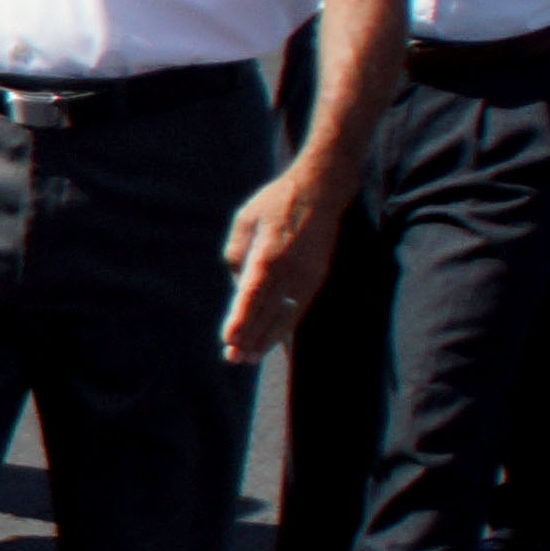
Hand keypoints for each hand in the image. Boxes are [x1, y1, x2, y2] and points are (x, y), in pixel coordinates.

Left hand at [215, 168, 342, 365]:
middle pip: (268, 312)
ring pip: (286, 316)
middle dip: (250, 337)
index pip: (252, 295)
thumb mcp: (245, 221)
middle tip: (233, 359)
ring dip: (268, 339)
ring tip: (250, 358)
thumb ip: (237, 254)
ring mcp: (307, 276)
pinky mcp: (316, 278)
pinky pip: (298, 309)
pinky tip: (273, 341)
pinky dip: (285, 328)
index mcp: (269, 255)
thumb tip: (238, 286)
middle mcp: (290, 270)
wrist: (321, 191)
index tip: (228, 339)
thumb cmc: (275, 203)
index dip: (241, 319)